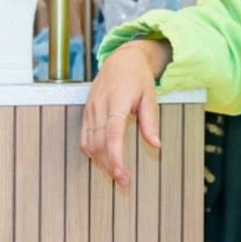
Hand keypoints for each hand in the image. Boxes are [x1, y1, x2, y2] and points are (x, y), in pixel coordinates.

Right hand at [80, 39, 170, 185]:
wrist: (121, 59)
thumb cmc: (138, 78)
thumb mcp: (151, 96)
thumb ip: (151, 121)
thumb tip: (156, 145)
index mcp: (117, 100)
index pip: (112, 133)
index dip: (115, 156)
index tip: (122, 173)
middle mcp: (100, 105)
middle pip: (99, 142)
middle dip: (109, 165)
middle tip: (124, 181)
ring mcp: (90, 109)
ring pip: (89, 143)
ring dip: (100, 161)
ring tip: (116, 174)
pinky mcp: (86, 112)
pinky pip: (84, 137)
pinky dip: (92, 152)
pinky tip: (104, 161)